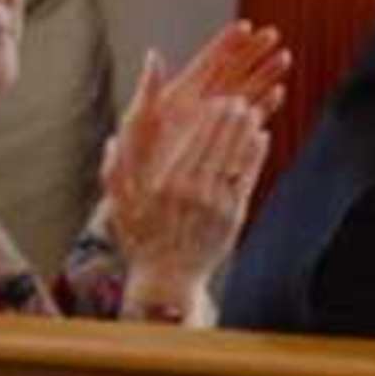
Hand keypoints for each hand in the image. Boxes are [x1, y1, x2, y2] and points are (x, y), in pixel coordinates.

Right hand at [100, 27, 284, 296]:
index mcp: (164, 185)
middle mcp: (192, 193)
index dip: (208, 118)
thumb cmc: (141, 238)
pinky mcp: (234, 215)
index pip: (191, 142)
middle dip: (230, 119)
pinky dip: (256, 155)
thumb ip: (116, 170)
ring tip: (252, 110)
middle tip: (238, 98)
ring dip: (246, 131)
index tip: (215, 98)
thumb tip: (113, 138)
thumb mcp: (120, 206)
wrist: (168, 277)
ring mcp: (216, 204)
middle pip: (217, 145)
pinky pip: (248, 178)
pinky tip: (261, 136)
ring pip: (236, 158)